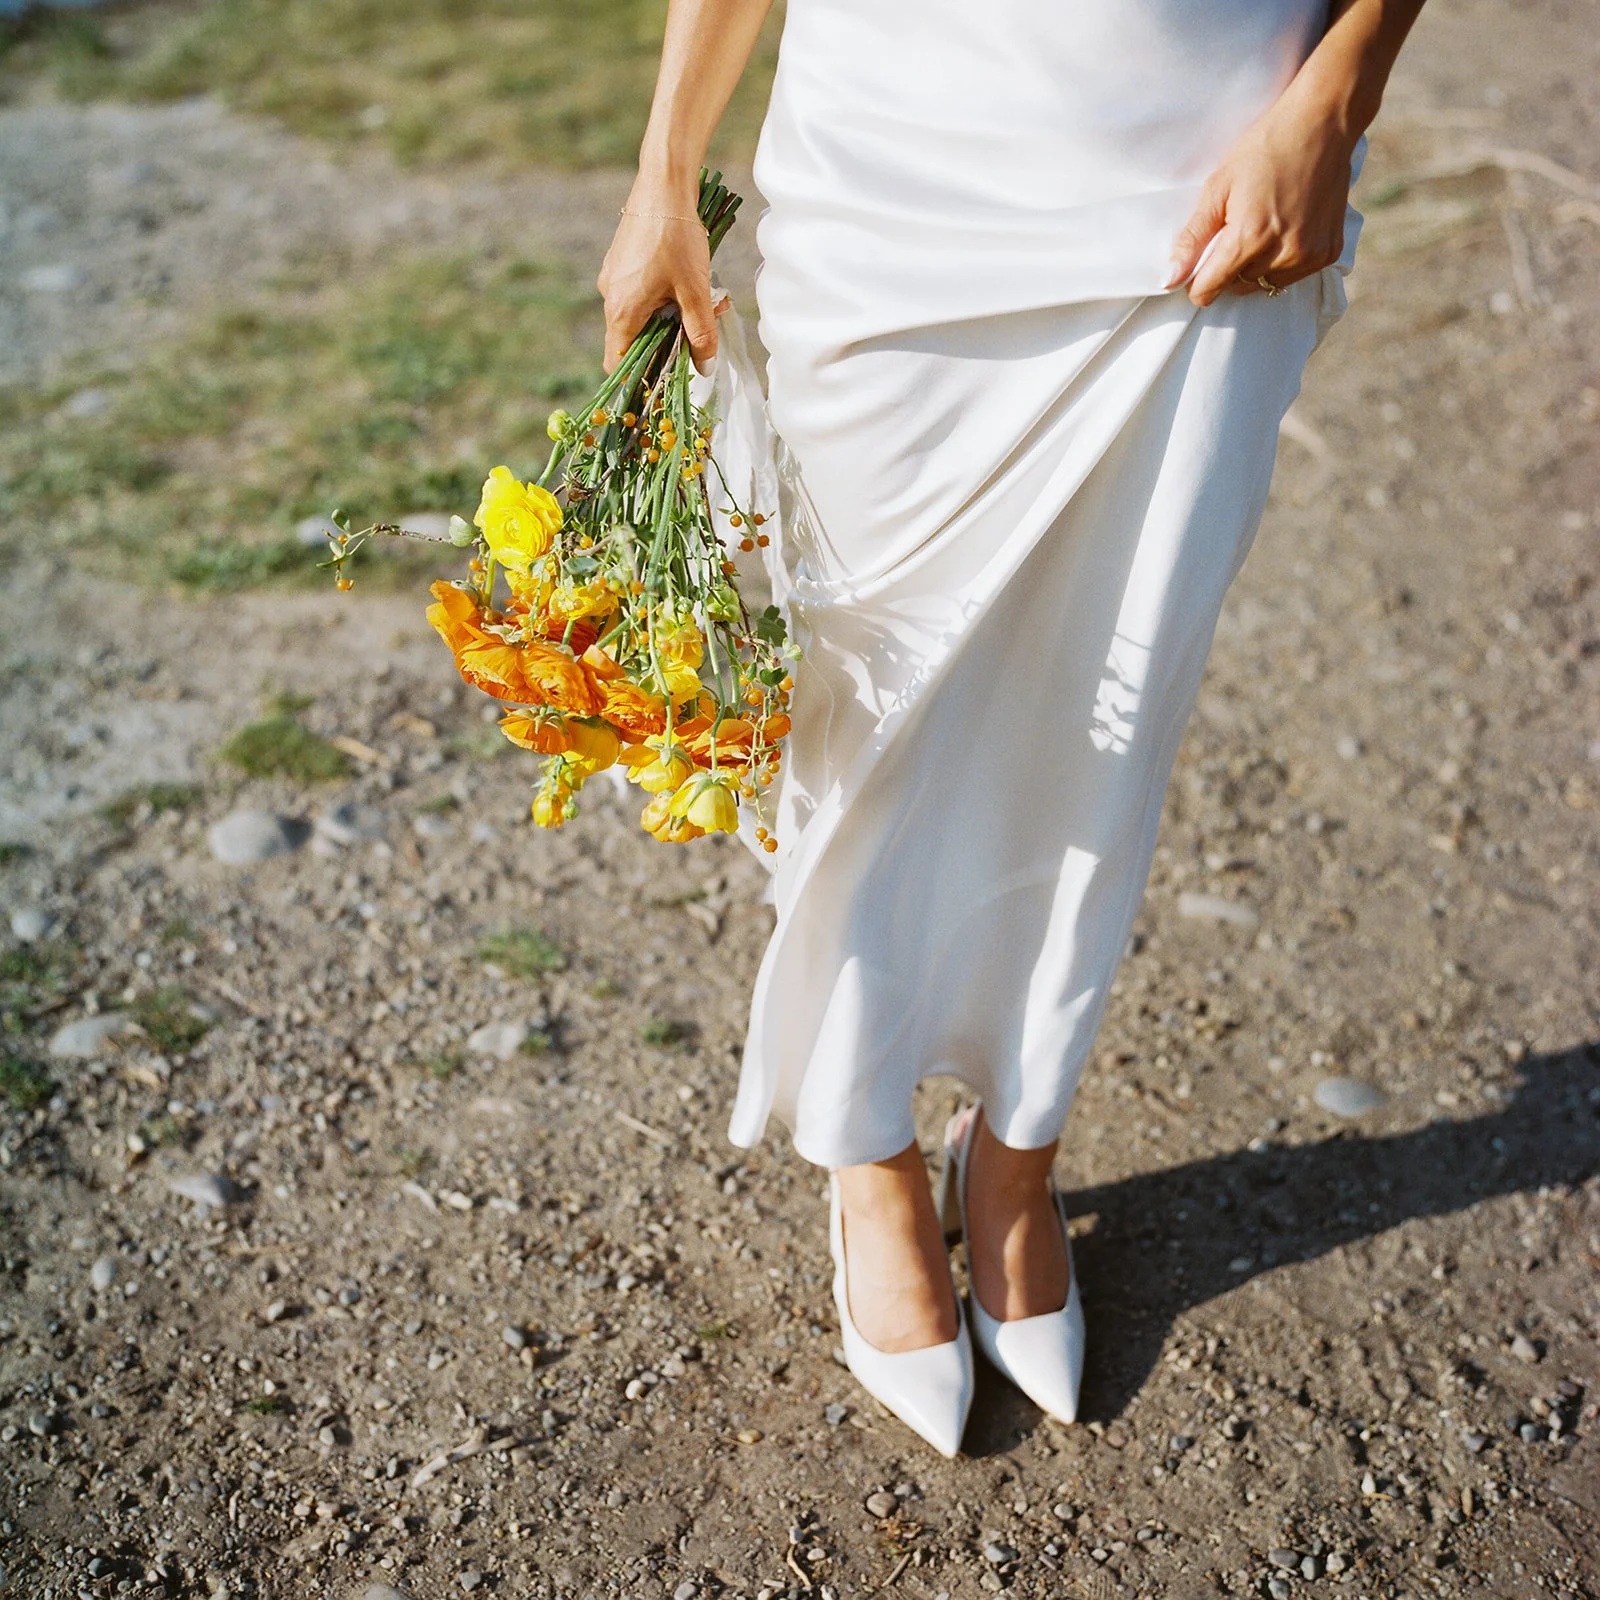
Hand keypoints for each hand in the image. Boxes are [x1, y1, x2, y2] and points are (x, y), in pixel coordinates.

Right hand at [597, 192, 719, 374]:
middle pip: (631, 341)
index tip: (664, 381)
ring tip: (700, 301)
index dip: (638, 379)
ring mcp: (613, 278)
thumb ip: (700, 333)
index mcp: (621, 311)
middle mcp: (609, 297)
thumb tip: (703, 368)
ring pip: (638, 316)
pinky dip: (660, 298)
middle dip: (664, 344)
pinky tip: (685, 282)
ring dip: (667, 318)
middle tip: (696, 334)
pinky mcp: (620, 262)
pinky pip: (637, 294)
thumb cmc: (677, 237)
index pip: (618, 364)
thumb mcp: (696, 291)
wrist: (663, 185)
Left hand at [1165, 92, 1356, 307]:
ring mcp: (1308, 255)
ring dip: (1256, 265)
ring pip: (1264, 283)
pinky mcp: (1328, 252)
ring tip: (1262, 225)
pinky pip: (1292, 276)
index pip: (1209, 289)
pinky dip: (1283, 261)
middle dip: (1229, 267)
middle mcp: (1282, 253)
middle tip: (1236, 227)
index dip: (1197, 281)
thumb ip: (1192, 238)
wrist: (1323, 123)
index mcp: (1249, 237)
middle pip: (1237, 285)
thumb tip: (1169, 280)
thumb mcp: (1218, 187)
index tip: (1197, 266)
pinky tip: (1286, 227)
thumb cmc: (1266, 148)